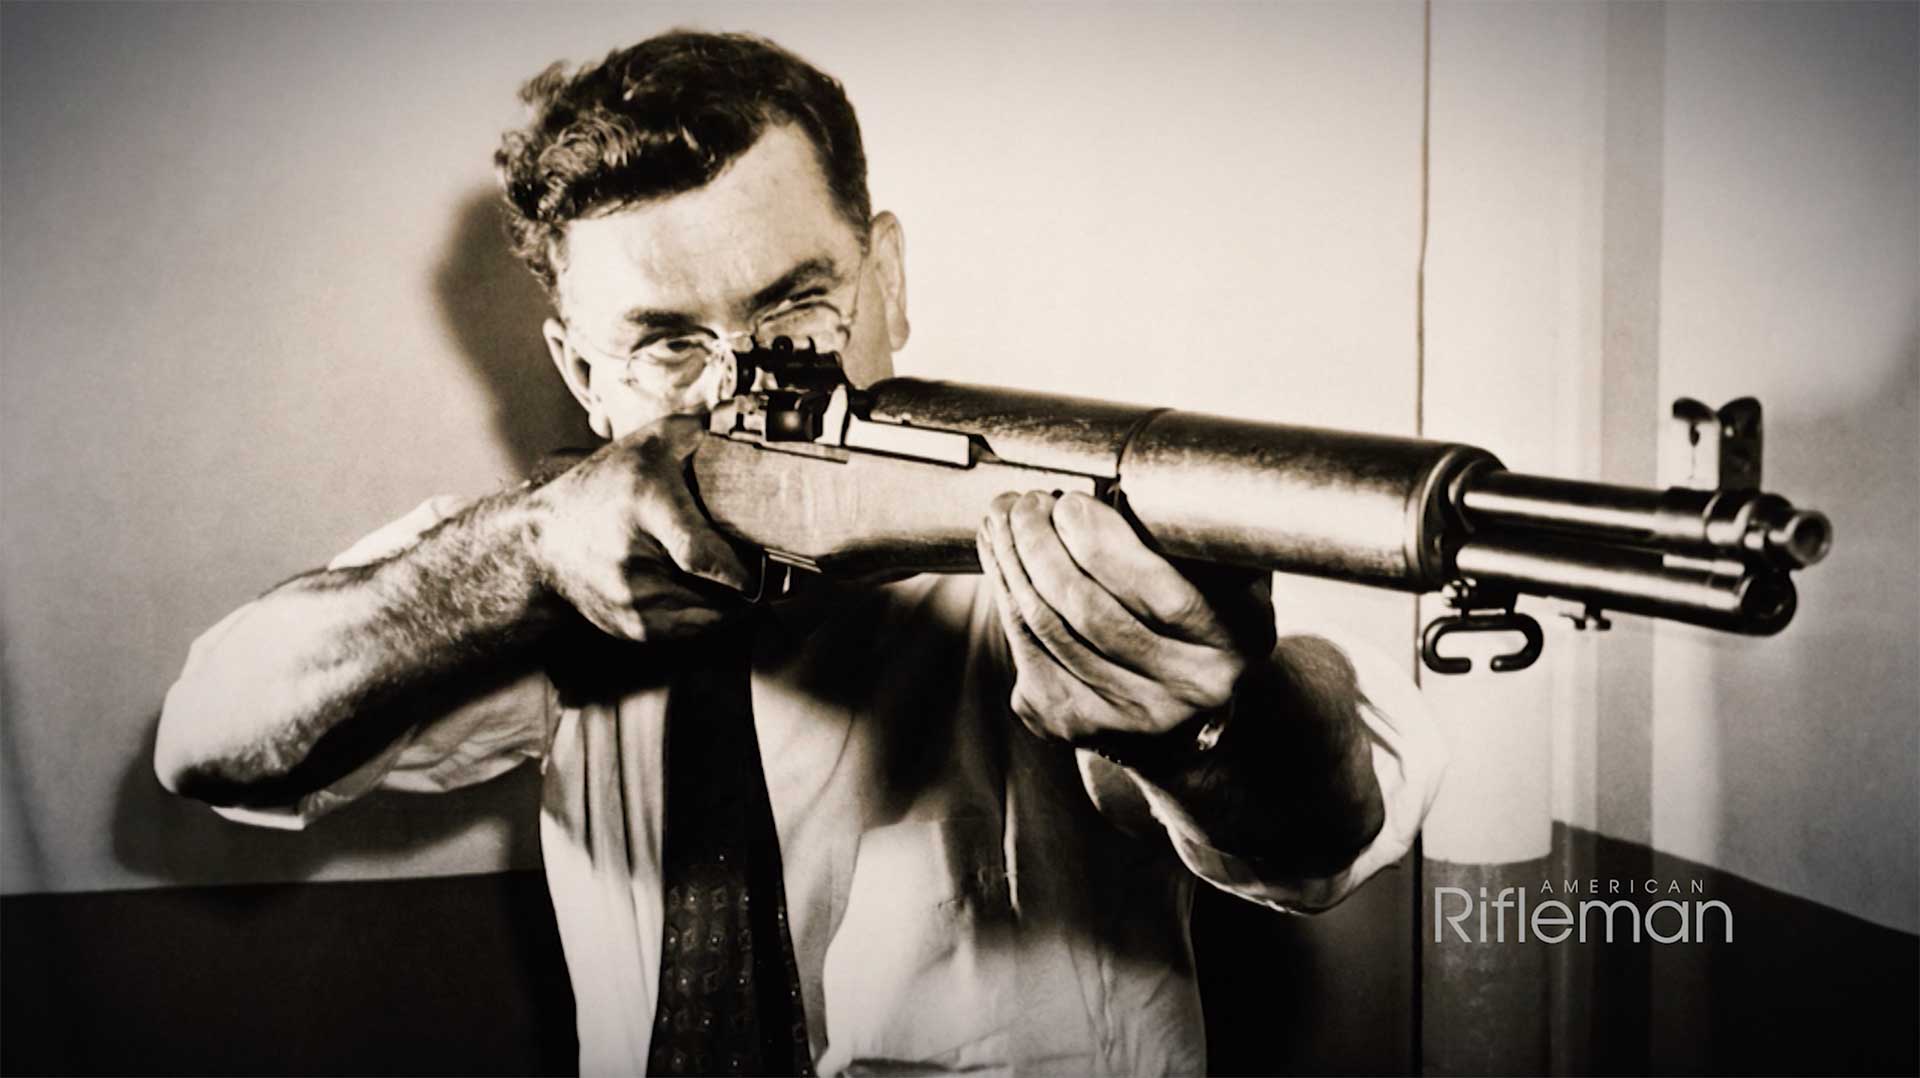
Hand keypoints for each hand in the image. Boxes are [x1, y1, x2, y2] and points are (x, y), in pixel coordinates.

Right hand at [527, 415, 751, 640]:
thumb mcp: (648, 443)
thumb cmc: (604, 485)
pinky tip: (711, 592)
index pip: (698, 554)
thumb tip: (751, 421)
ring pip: (710, 615)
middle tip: (774, 567)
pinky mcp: (633, 629)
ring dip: (734, 601)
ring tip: (740, 576)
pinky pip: (692, 631)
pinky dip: (709, 615)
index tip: (769, 571)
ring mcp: (632, 603)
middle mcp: (634, 563)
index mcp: (645, 508)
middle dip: (753, 583)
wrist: (545, 542)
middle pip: (715, 590)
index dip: (738, 570)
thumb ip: (700, 431)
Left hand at [975, 490, 1274, 752]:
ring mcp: (1123, 716)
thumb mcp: (1231, 579)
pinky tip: (999, 554)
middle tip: (1029, 503)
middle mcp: (1183, 690)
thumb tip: (1136, 483)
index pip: (1164, 598)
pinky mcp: (1070, 721)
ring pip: (1048, 628)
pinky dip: (1005, 591)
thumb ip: (1199, 542)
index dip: (1106, 547)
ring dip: (1014, 561)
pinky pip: (1025, 646)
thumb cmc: (1200, 616)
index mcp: (1233, 644)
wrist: (1179, 709)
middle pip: (1090, 612)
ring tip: (1005, 516)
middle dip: (1045, 546)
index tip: (1073, 502)